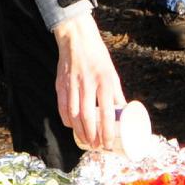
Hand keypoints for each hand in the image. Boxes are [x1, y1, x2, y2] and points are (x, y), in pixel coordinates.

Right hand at [54, 14, 125, 150]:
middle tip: (96, 146)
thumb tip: (123, 113)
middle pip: (88, 117)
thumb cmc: (98, 57)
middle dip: (92, 136)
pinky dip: (67, 120)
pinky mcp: (60, 84)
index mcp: (105, 81)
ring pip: (74, 115)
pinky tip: (72, 128)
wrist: (77, 38)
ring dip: (79, 132)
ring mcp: (72, 84)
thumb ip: (116, 94)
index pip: (107, 112)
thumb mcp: (112, 73)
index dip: (107, 131)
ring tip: (86, 141)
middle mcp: (88, 83)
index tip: (108, 143)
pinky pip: (62, 107)